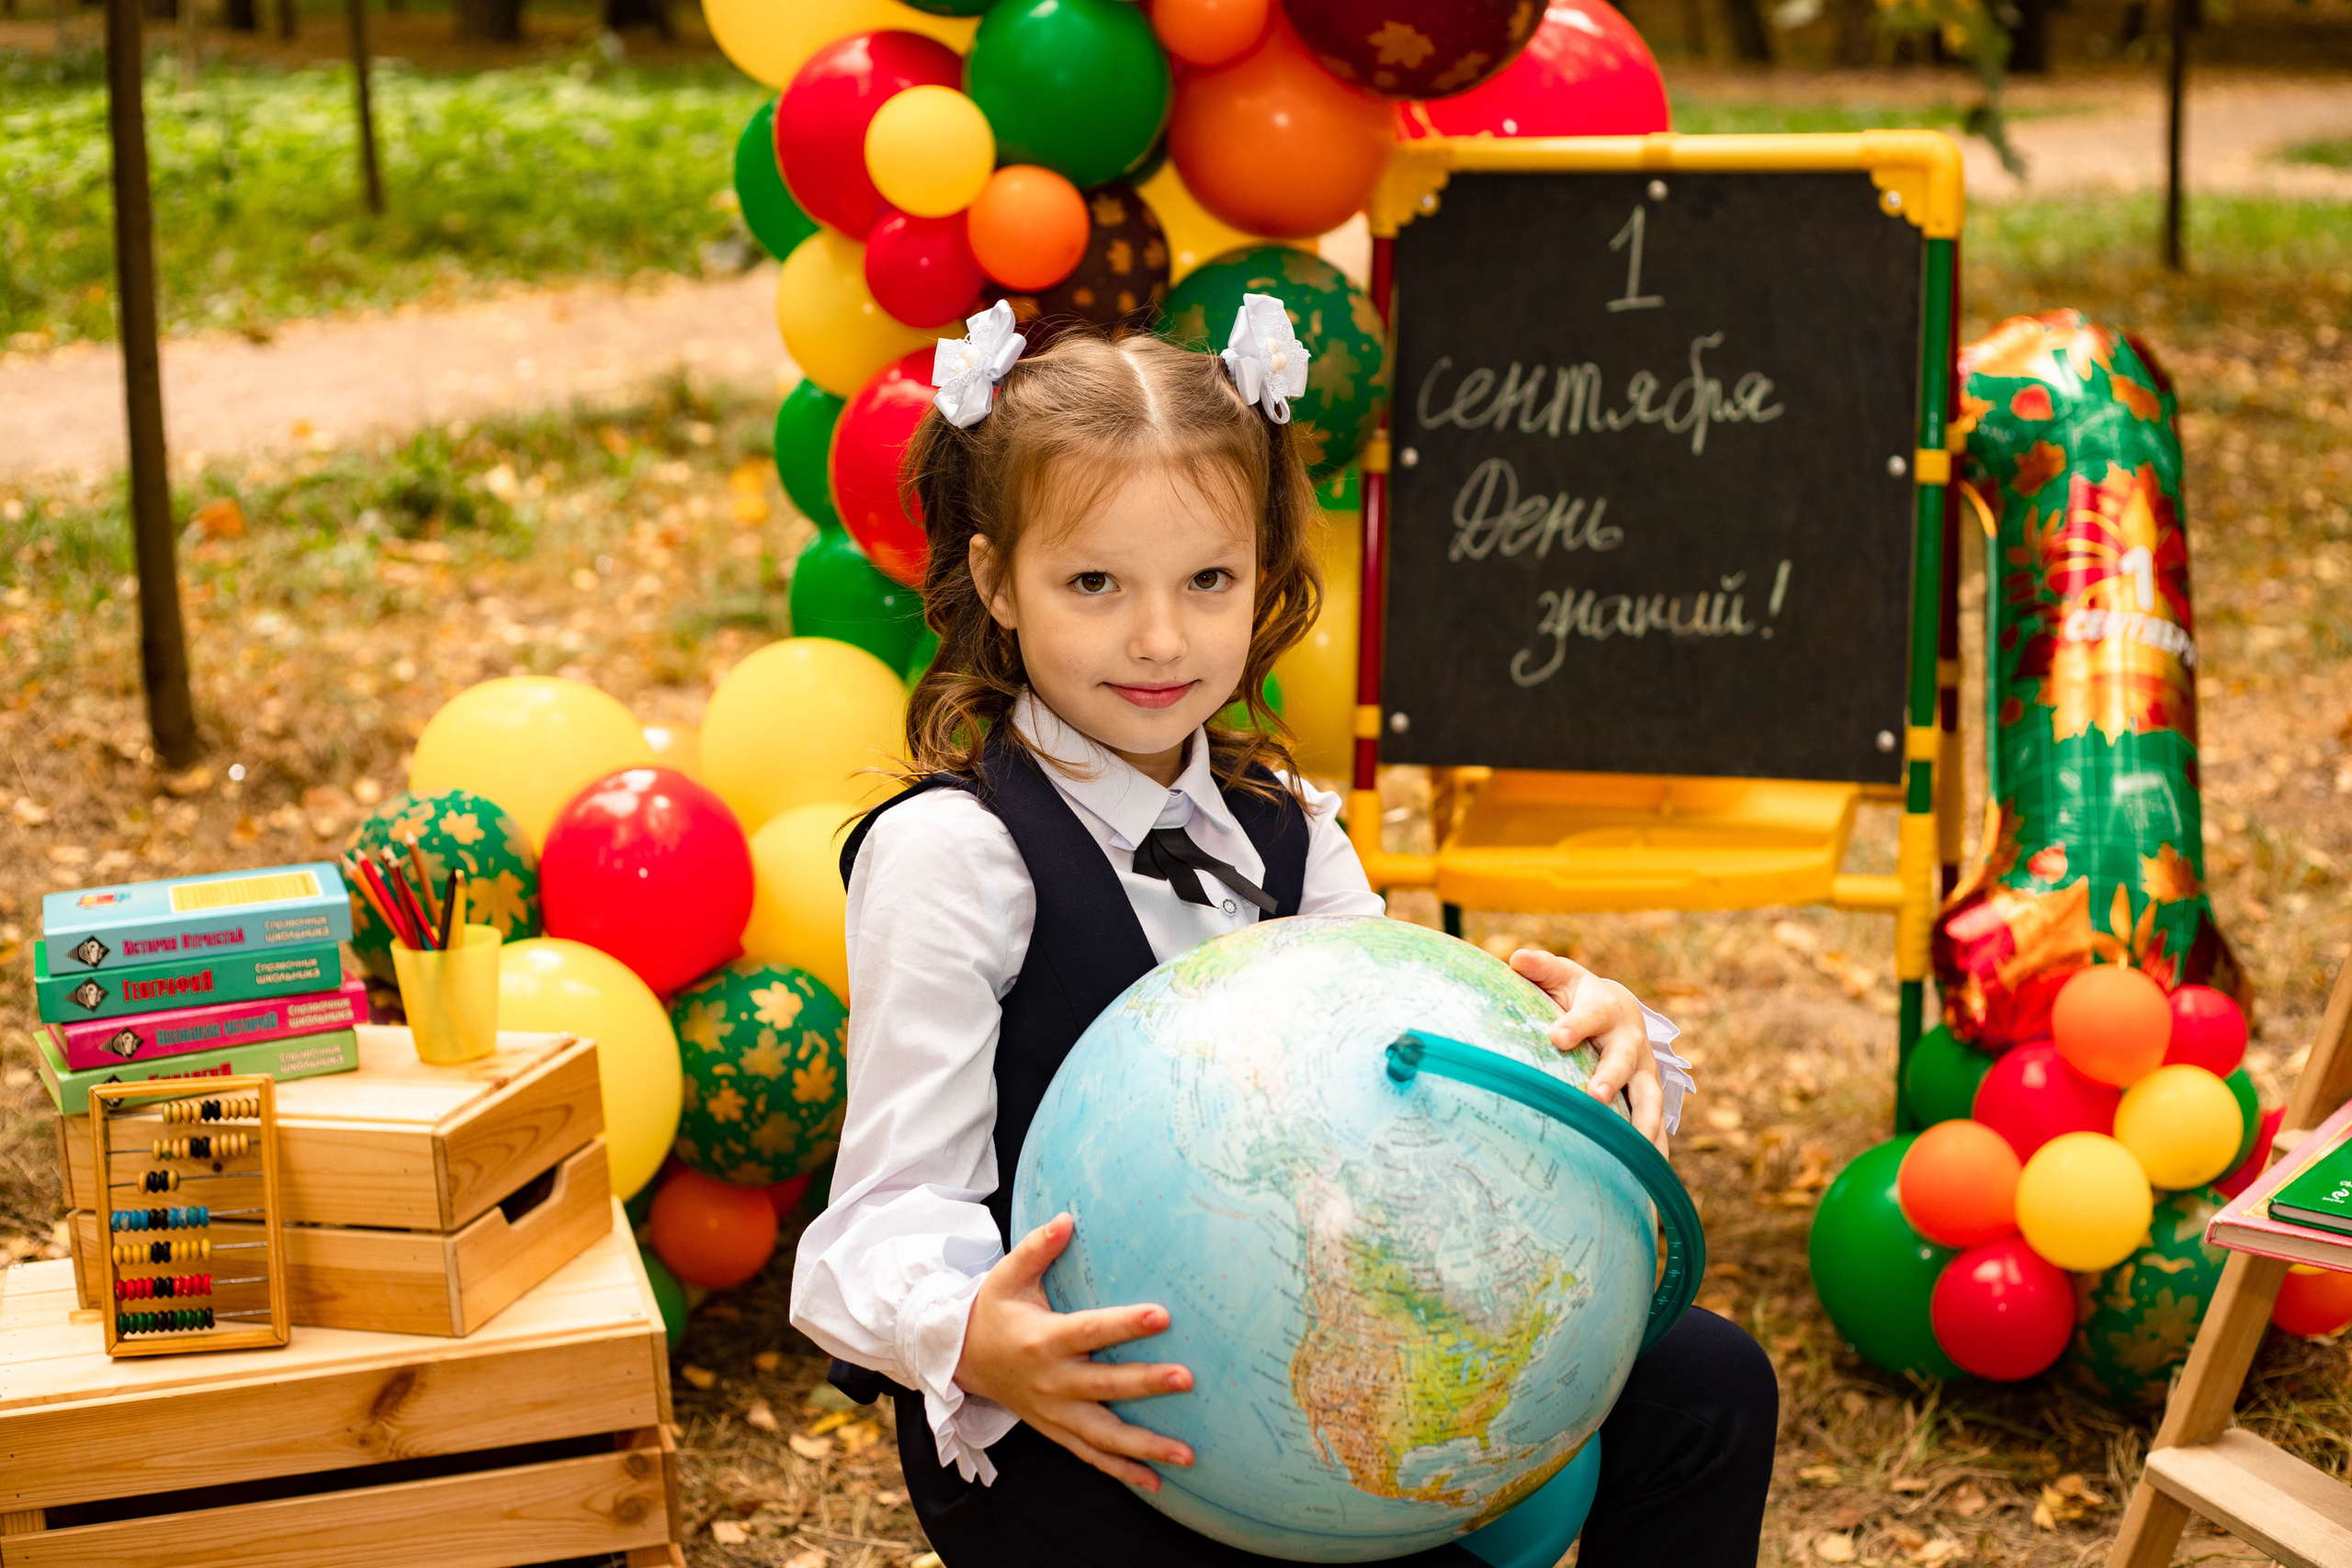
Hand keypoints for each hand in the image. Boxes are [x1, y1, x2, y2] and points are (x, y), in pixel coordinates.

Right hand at [954, 1212, 1195, 1489]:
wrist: (961, 1359)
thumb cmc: (992, 1310)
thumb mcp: (1006, 1276)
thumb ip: (1037, 1248)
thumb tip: (1067, 1218)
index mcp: (1043, 1338)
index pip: (1090, 1330)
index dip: (1125, 1324)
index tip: (1162, 1314)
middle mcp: (1051, 1380)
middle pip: (1105, 1386)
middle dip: (1146, 1383)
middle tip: (1188, 1379)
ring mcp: (1054, 1412)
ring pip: (1103, 1436)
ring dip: (1146, 1447)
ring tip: (1188, 1455)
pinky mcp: (1055, 1430)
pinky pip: (1091, 1456)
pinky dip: (1123, 1472)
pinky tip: (1157, 1483)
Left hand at [1510, 948, 1668, 1154]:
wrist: (1620, 1011)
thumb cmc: (1579, 996)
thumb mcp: (1561, 977)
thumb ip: (1541, 968)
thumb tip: (1516, 958)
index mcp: (1605, 1009)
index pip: (1589, 1016)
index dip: (1574, 1026)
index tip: (1556, 1037)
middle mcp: (1630, 1041)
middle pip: (1623, 1060)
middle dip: (1611, 1078)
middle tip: (1595, 1096)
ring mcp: (1643, 1072)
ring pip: (1649, 1098)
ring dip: (1643, 1121)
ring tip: (1634, 1147)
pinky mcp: (1648, 1097)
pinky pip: (1656, 1126)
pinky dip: (1655, 1150)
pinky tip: (1651, 1177)